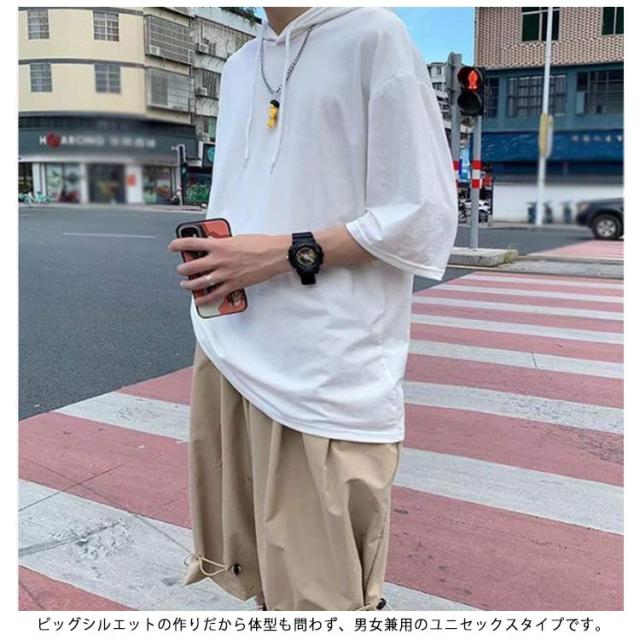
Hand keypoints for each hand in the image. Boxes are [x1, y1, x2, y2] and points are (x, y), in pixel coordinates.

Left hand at [168, 233, 290, 307]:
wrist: (275, 255)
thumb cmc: (260, 244)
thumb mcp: (237, 238)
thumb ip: (222, 243)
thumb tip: (213, 245)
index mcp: (219, 245)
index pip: (191, 243)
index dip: (178, 245)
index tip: (172, 247)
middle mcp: (219, 260)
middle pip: (191, 266)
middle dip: (183, 268)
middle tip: (181, 269)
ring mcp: (225, 274)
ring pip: (199, 282)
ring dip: (189, 284)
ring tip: (185, 284)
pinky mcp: (234, 285)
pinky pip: (215, 295)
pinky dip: (205, 299)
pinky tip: (198, 301)